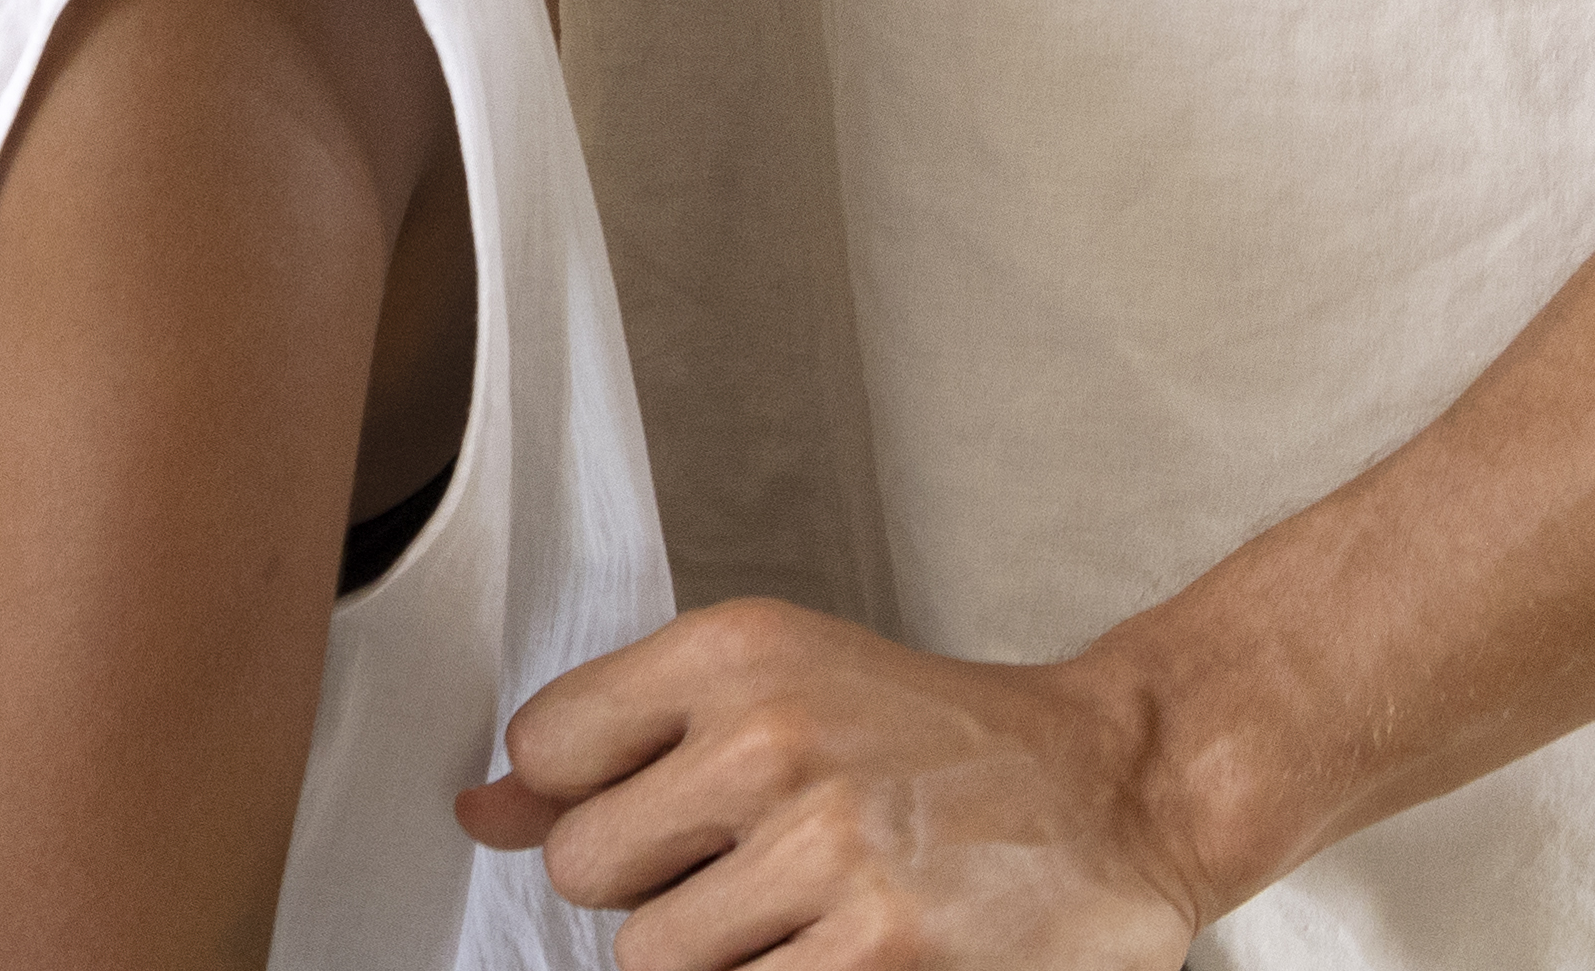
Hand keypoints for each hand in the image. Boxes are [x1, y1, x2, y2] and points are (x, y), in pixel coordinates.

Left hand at [467, 601, 1206, 965]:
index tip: (657, 814)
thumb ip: (614, 750)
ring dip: (718, 956)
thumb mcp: (772, 691)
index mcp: (730, 654)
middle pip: (587, 871)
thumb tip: (478, 815)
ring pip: (657, 956)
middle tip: (746, 873)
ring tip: (803, 916)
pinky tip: (842, 953)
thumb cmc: (932, 740)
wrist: (1116, 786)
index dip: (584, 801)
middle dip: (650, 890)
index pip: (546, 749)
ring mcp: (831, 851)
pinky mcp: (887, 951)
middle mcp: (771, 740)